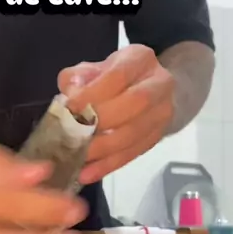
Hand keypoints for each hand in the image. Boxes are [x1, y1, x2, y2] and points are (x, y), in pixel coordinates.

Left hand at [58, 45, 174, 182]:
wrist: (156, 90)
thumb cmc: (117, 78)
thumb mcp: (97, 67)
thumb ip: (79, 76)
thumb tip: (70, 92)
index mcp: (140, 59)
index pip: (119, 75)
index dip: (94, 92)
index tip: (70, 107)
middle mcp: (159, 84)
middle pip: (135, 103)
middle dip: (101, 121)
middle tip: (73, 134)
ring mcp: (162, 113)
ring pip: (135, 133)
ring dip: (103, 150)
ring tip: (77, 159)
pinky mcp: (158, 137)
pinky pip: (133, 154)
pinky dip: (108, 166)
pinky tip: (87, 174)